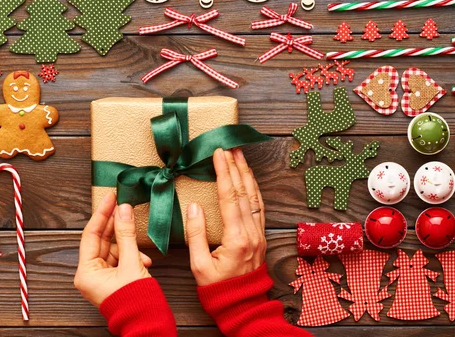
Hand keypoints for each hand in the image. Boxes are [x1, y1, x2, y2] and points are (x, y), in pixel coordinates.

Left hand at [75, 191, 152, 306]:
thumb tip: (123, 210)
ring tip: (140, 241)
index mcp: (85, 272)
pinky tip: (144, 258)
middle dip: (115, 225)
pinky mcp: (112, 280)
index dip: (102, 213)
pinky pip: (119, 259)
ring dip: (128, 243)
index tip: (110, 197)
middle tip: (123, 205)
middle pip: (101, 240)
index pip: (91, 234)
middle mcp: (89, 275)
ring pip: (113, 249)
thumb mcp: (132, 262)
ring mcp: (100, 278)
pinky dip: (131, 255)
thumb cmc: (136, 302)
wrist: (148, 324)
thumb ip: (127, 234)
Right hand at [186, 148, 266, 285]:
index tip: (219, 154)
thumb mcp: (200, 266)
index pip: (229, 197)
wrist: (243, 306)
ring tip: (240, 156)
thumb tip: (193, 207)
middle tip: (230, 147)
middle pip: (244, 192)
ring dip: (247, 175)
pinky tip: (249, 179)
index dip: (224, 173)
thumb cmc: (218, 290)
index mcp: (236, 238)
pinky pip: (259, 207)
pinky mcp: (261, 237)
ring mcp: (259, 234)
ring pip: (255, 197)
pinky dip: (254, 189)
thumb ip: (196, 235)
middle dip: (236, 167)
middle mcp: (252, 232)